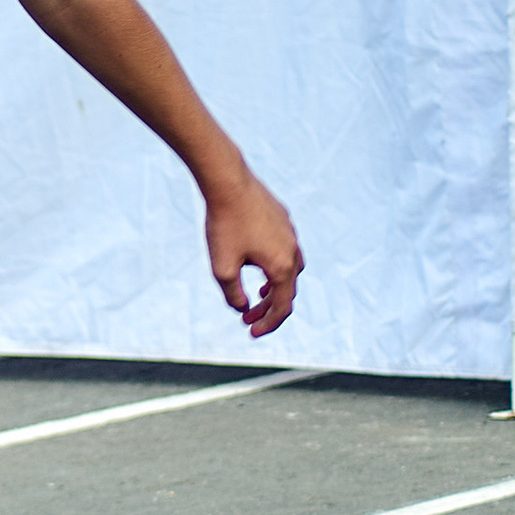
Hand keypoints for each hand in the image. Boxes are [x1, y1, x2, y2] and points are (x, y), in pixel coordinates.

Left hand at [206, 172, 301, 338]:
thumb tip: (243, 308)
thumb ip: (233, 295)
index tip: (251, 332)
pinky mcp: (283, 218)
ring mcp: (290, 233)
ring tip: (260, 294)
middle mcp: (293, 251)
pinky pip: (285, 249)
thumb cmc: (224, 225)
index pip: (282, 307)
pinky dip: (274, 265)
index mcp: (282, 267)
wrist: (228, 181)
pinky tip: (256, 261)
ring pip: (290, 269)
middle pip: (287, 290)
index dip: (268, 324)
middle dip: (269, 309)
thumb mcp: (222, 268)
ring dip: (276, 287)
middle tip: (248, 318)